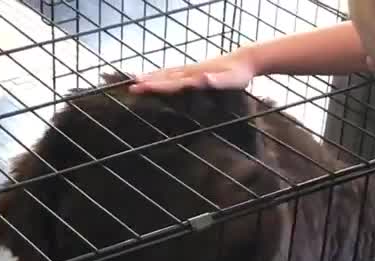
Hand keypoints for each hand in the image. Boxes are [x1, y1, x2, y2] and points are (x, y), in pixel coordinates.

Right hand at [130, 53, 256, 93]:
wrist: (245, 59)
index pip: (171, 82)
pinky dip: (162, 74)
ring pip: (167, 73)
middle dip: (148, 82)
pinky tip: (157, 76)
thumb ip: (216, 81)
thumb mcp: (230, 81)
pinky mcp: (194, 70)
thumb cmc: (238, 75)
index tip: (140, 87)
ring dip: (152, 76)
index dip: (155, 86)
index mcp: (195, 76)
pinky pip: (174, 72)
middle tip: (130, 86)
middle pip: (165, 77)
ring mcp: (192, 69)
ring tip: (136, 78)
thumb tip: (203, 79)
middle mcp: (191, 72)